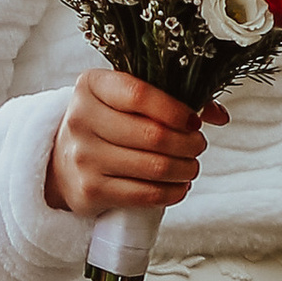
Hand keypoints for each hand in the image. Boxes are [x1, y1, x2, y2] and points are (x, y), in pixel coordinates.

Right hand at [44, 69, 223, 217]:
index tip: (194, 120)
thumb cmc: (107, 124)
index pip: (140, 95)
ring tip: (191, 165)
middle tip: (198, 145)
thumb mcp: (125, 99)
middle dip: (189, 143)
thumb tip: (219, 115)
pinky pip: (145, 194)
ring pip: (154, 167)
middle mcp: (81, 119)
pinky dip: (172, 192)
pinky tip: (179, 185)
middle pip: (153, 135)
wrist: (63, 162)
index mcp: (91, 85)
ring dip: (185, 168)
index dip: (176, 110)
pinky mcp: (90, 191)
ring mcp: (83, 157)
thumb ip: (171, 97)